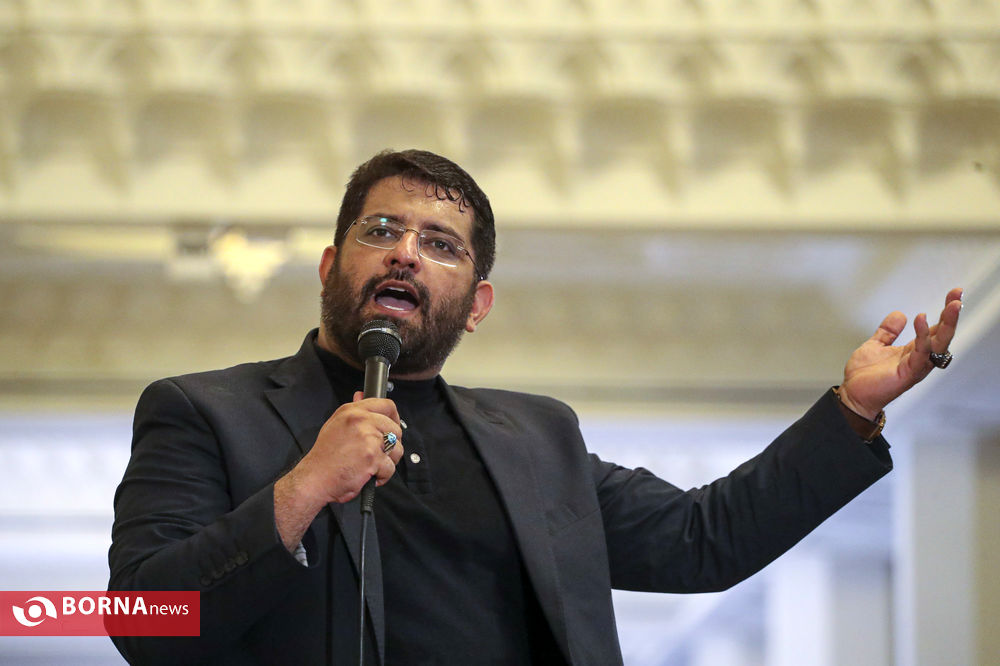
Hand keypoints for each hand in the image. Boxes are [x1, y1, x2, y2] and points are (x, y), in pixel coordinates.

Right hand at [275, 392, 402, 549]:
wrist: (314, 479)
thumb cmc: (324, 456)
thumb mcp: (334, 425)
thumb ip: (353, 411)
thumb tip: (361, 395)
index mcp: (352, 411)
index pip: (387, 405)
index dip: (394, 417)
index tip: (393, 426)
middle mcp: (361, 421)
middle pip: (396, 429)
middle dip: (391, 445)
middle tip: (378, 453)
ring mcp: (368, 439)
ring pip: (397, 449)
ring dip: (389, 461)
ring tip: (372, 465)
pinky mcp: (373, 458)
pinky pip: (390, 467)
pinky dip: (382, 476)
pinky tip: (368, 474)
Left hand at [838, 288, 961, 419]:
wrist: (853, 395)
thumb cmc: (865, 376)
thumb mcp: (876, 345)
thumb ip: (888, 331)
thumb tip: (899, 314)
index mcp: (914, 350)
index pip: (936, 328)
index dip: (945, 312)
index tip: (954, 294)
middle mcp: (919, 358)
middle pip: (943, 334)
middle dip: (952, 314)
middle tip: (958, 295)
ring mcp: (916, 366)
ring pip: (939, 343)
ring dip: (947, 323)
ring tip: (952, 305)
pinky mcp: (908, 373)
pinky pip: (921, 353)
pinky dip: (923, 336)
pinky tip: (921, 320)